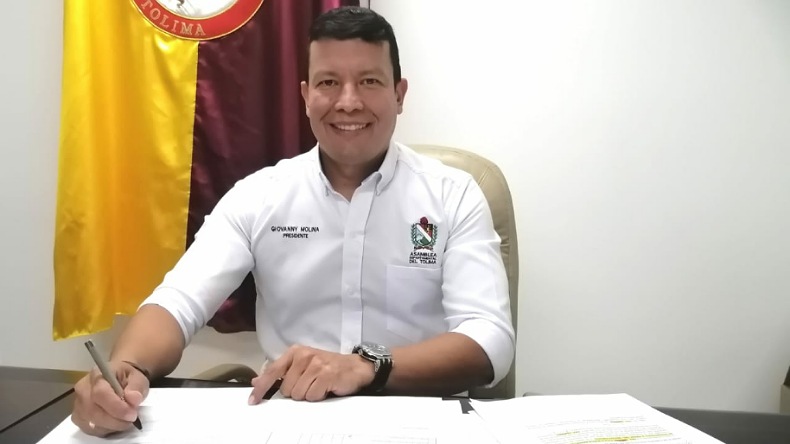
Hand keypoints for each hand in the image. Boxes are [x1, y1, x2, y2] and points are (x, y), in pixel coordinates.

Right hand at [71, 361, 149, 436]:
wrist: (118, 379)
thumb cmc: (127, 378)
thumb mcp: (137, 377)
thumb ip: (136, 386)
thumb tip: (133, 398)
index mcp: (97, 375)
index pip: (100, 393)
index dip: (116, 407)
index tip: (132, 414)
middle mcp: (82, 390)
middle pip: (93, 411)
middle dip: (116, 420)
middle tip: (132, 418)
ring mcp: (78, 405)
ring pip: (92, 423)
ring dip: (112, 426)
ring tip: (125, 419)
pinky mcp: (79, 418)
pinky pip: (91, 430)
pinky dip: (106, 430)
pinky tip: (115, 422)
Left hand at [248, 345, 374, 403]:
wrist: (355, 367)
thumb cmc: (327, 367)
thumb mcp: (302, 366)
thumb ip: (281, 373)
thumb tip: (257, 381)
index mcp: (295, 352)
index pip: (273, 371)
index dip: (261, 387)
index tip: (253, 400)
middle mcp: (304, 356)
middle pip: (286, 389)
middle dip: (296, 392)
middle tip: (310, 384)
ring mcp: (316, 365)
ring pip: (299, 394)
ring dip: (308, 395)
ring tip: (318, 386)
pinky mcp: (327, 375)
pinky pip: (312, 396)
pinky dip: (318, 396)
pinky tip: (325, 388)